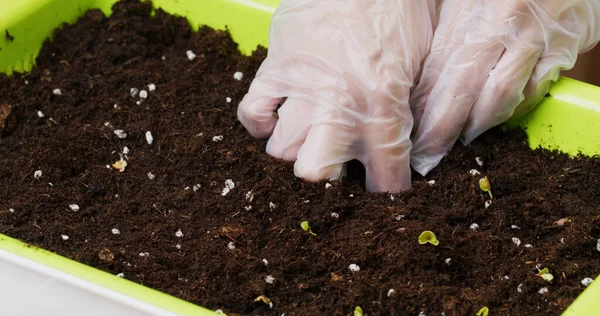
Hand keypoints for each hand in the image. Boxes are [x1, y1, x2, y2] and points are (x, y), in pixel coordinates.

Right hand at [238, 0, 437, 191]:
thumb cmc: (402, 9)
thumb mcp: (424, 63)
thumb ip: (415, 109)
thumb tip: (415, 145)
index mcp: (383, 109)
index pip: (384, 178)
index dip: (385, 190)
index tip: (382, 186)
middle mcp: (339, 108)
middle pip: (313, 173)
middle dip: (327, 175)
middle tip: (339, 159)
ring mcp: (302, 89)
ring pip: (281, 149)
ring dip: (295, 148)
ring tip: (310, 134)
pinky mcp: (276, 68)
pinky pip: (253, 111)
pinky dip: (260, 122)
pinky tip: (274, 120)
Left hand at [410, 0, 599, 175]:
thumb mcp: (465, 3)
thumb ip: (447, 37)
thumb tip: (420, 87)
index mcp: (468, 14)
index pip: (436, 69)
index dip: (422, 106)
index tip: (411, 132)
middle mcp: (499, 25)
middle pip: (463, 88)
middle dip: (442, 127)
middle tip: (429, 154)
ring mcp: (532, 37)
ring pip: (500, 94)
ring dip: (479, 123)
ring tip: (464, 140)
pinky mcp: (561, 48)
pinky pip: (536, 90)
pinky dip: (517, 109)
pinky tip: (502, 119)